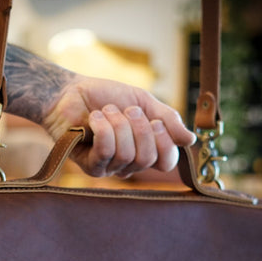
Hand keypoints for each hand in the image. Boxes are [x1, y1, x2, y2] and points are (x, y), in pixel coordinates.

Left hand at [42, 75, 195, 176]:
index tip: (156, 120)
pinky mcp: (90, 166)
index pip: (167, 162)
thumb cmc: (106, 97)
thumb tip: (191, 140)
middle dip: (140, 129)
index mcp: (146, 150)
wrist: (71, 92)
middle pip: (148, 158)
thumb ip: (168, 119)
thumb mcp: (144, 102)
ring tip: (106, 111)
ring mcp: (110, 168)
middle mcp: (129, 164)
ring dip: (118, 124)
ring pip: (127, 154)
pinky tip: (94, 118)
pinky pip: (106, 152)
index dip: (166, 143)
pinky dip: (103, 128)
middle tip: (128, 110)